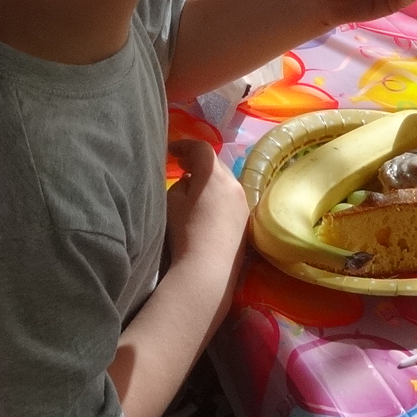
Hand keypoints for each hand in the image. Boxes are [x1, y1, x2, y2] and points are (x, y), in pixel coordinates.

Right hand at [165, 137, 248, 265]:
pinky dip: (218, 195)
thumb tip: (190, 183)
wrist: (208, 270)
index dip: (184, 145)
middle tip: (182, 165)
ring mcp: (243, 204)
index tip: (170, 152)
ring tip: (194, 187)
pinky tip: (207, 208)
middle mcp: (234, 185)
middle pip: (216, 164)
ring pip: (226, 182)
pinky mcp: (246, 222)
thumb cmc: (185, 232)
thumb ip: (180, 185)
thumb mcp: (172, 202)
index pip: (201, 149)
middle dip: (199, 161)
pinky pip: (230, 199)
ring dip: (210, 180)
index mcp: (215, 176)